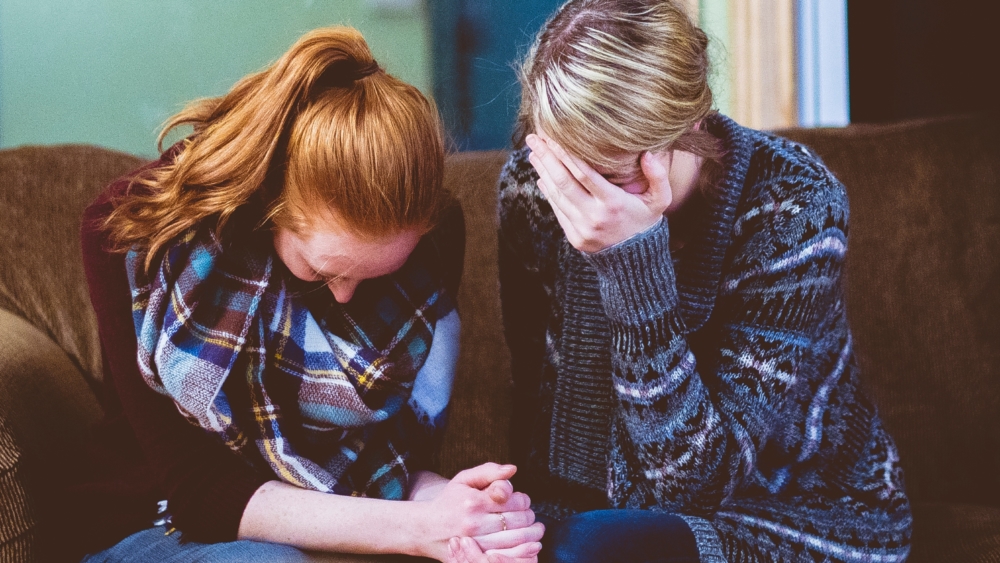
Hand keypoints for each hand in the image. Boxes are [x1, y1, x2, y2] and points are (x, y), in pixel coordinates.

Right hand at [411, 463, 543, 560]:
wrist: (425, 529)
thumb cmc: (449, 501)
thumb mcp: (464, 479)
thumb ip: (489, 471)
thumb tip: (512, 469)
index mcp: (474, 502)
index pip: (515, 500)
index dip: (524, 499)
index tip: (521, 500)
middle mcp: (474, 524)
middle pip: (519, 521)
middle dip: (530, 516)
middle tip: (529, 516)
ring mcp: (475, 544)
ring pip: (517, 540)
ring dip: (532, 534)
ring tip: (535, 530)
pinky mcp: (474, 558)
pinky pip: (507, 556)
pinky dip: (522, 551)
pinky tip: (528, 545)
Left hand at [525, 133, 672, 252]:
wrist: (636, 261)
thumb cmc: (646, 222)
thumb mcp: (660, 200)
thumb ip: (658, 176)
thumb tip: (648, 154)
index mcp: (613, 203)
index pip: (584, 174)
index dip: (566, 154)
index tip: (553, 137)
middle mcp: (594, 216)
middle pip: (564, 182)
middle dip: (547, 158)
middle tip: (534, 139)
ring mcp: (582, 228)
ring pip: (557, 195)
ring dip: (543, 172)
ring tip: (534, 153)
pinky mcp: (574, 237)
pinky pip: (558, 210)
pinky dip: (548, 191)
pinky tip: (542, 176)